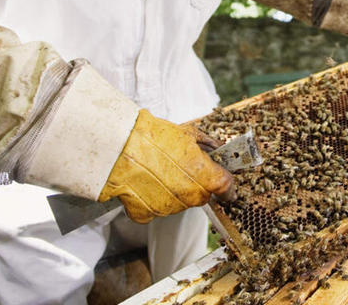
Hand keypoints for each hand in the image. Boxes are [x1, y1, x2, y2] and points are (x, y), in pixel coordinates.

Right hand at [98, 109, 234, 222]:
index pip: (227, 188)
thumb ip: (209, 145)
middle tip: (181, 167)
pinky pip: (155, 209)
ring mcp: (169, 208)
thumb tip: (219, 149)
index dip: (227, 186)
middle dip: (197, 184)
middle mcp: (190, 196)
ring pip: (179, 203)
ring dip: (174, 191)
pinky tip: (144, 182)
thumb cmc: (154, 137)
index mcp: (206, 177)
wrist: (120, 146)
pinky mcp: (147, 214)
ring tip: (158, 170)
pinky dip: (152, 199)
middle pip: (201, 195)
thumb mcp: (189, 133)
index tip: (225, 186)